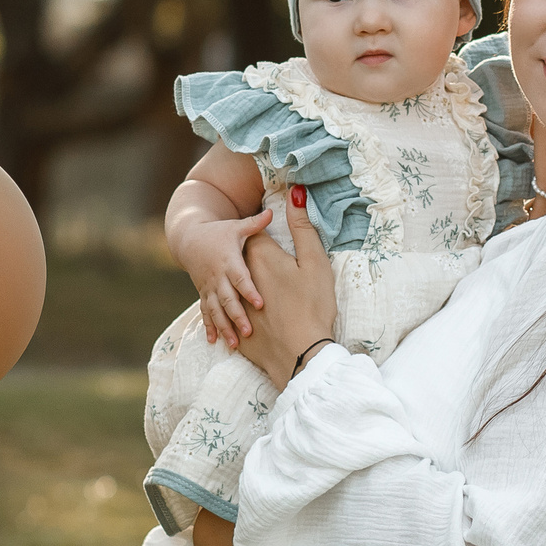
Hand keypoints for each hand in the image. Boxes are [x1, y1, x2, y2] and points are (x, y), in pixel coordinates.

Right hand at [172, 206, 273, 346]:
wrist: (189, 239)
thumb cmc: (219, 233)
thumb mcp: (236, 227)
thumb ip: (255, 224)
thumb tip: (273, 212)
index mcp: (228, 261)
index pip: (240, 277)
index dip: (249, 290)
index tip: (260, 303)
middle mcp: (217, 277)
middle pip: (228, 299)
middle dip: (237, 316)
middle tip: (249, 331)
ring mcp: (209, 288)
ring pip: (216, 310)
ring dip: (224, 327)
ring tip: (234, 343)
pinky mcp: (204, 294)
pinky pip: (205, 312)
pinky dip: (209, 327)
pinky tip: (214, 341)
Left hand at [237, 187, 337, 387]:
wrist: (301, 355)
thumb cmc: (312, 306)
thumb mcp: (314, 262)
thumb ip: (303, 226)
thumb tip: (295, 191)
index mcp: (260, 257)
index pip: (255, 233)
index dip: (263, 230)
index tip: (268, 229)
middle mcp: (240, 278)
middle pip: (241, 259)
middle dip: (249, 256)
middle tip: (264, 261)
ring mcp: (236, 306)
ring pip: (232, 290)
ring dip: (239, 288)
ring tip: (253, 289)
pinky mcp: (237, 331)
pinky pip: (231, 320)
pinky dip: (235, 317)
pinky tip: (241, 321)